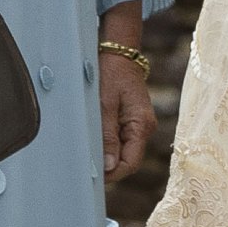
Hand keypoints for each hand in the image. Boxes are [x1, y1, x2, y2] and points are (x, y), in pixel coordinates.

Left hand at [97, 9, 156, 180]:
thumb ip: (107, 135)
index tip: (91, 174)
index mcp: (142, 125)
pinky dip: (106, 142)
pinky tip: (92, 136)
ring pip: (122, 151)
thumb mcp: (104, 104)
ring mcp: (138, 124)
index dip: (112, 173)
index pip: (131, 163)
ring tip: (85, 148)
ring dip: (105, 152)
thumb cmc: (111, 73)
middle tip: (83, 163)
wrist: (117, 52)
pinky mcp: (130, 120)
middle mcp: (144, 128)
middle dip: (107, 165)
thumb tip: (109, 166)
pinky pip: (120, 139)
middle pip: (127, 160)